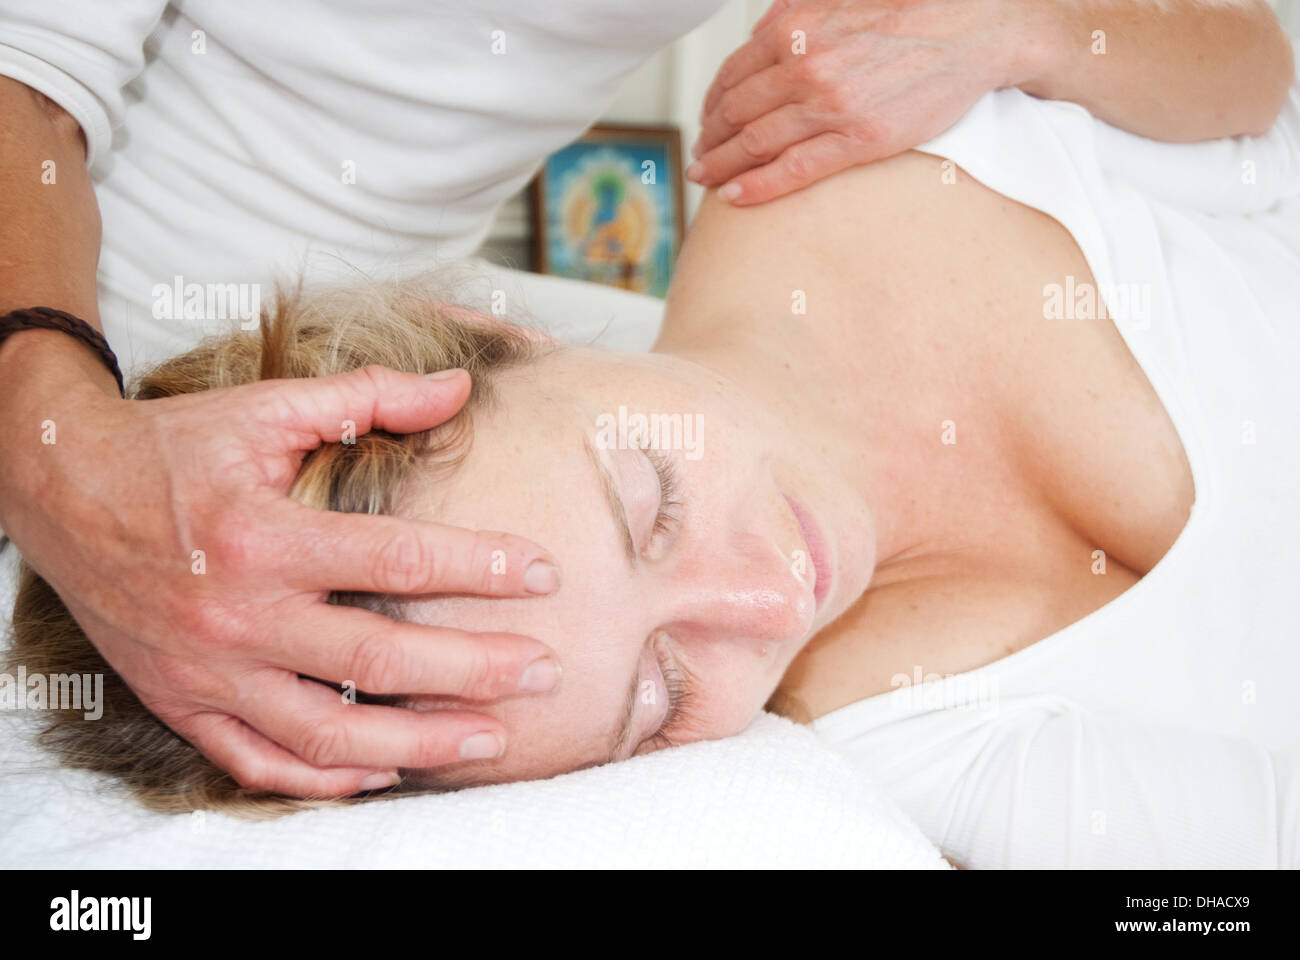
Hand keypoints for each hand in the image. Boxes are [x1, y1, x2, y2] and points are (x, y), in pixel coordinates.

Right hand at [0, 359, 562, 796]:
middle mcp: (239, 614)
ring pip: (328, 733)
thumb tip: (460, 387)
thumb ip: (366, 397)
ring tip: (490, 740)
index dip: (481, 566)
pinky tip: (385, 770)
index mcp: (263, 535)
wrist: (58, 488)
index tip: (544, 573)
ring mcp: (210, 671)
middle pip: (378, 657)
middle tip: (545, 671)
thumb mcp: (265, 407)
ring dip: (418, 742)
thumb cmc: (173, 447)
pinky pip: (259, 763)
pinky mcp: (184, 702)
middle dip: (475, 669)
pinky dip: (324, 779)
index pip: (397, 558)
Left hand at [689, 0, 1038, 204]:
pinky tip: (734, 196)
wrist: (976, 27)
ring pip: (755, 143)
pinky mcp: (858, 139)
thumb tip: (761, 33)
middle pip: (735, 112)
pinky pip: (793, 170)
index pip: (732, 75)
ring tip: (707, 178)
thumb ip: (794, 15)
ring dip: (722, 165)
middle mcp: (803, 65)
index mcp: (793, 27)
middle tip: (700, 156)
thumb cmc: (913, 12)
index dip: (710, 104)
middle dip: (710, 138)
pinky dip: (756, 185)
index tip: (705, 121)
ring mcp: (829, 105)